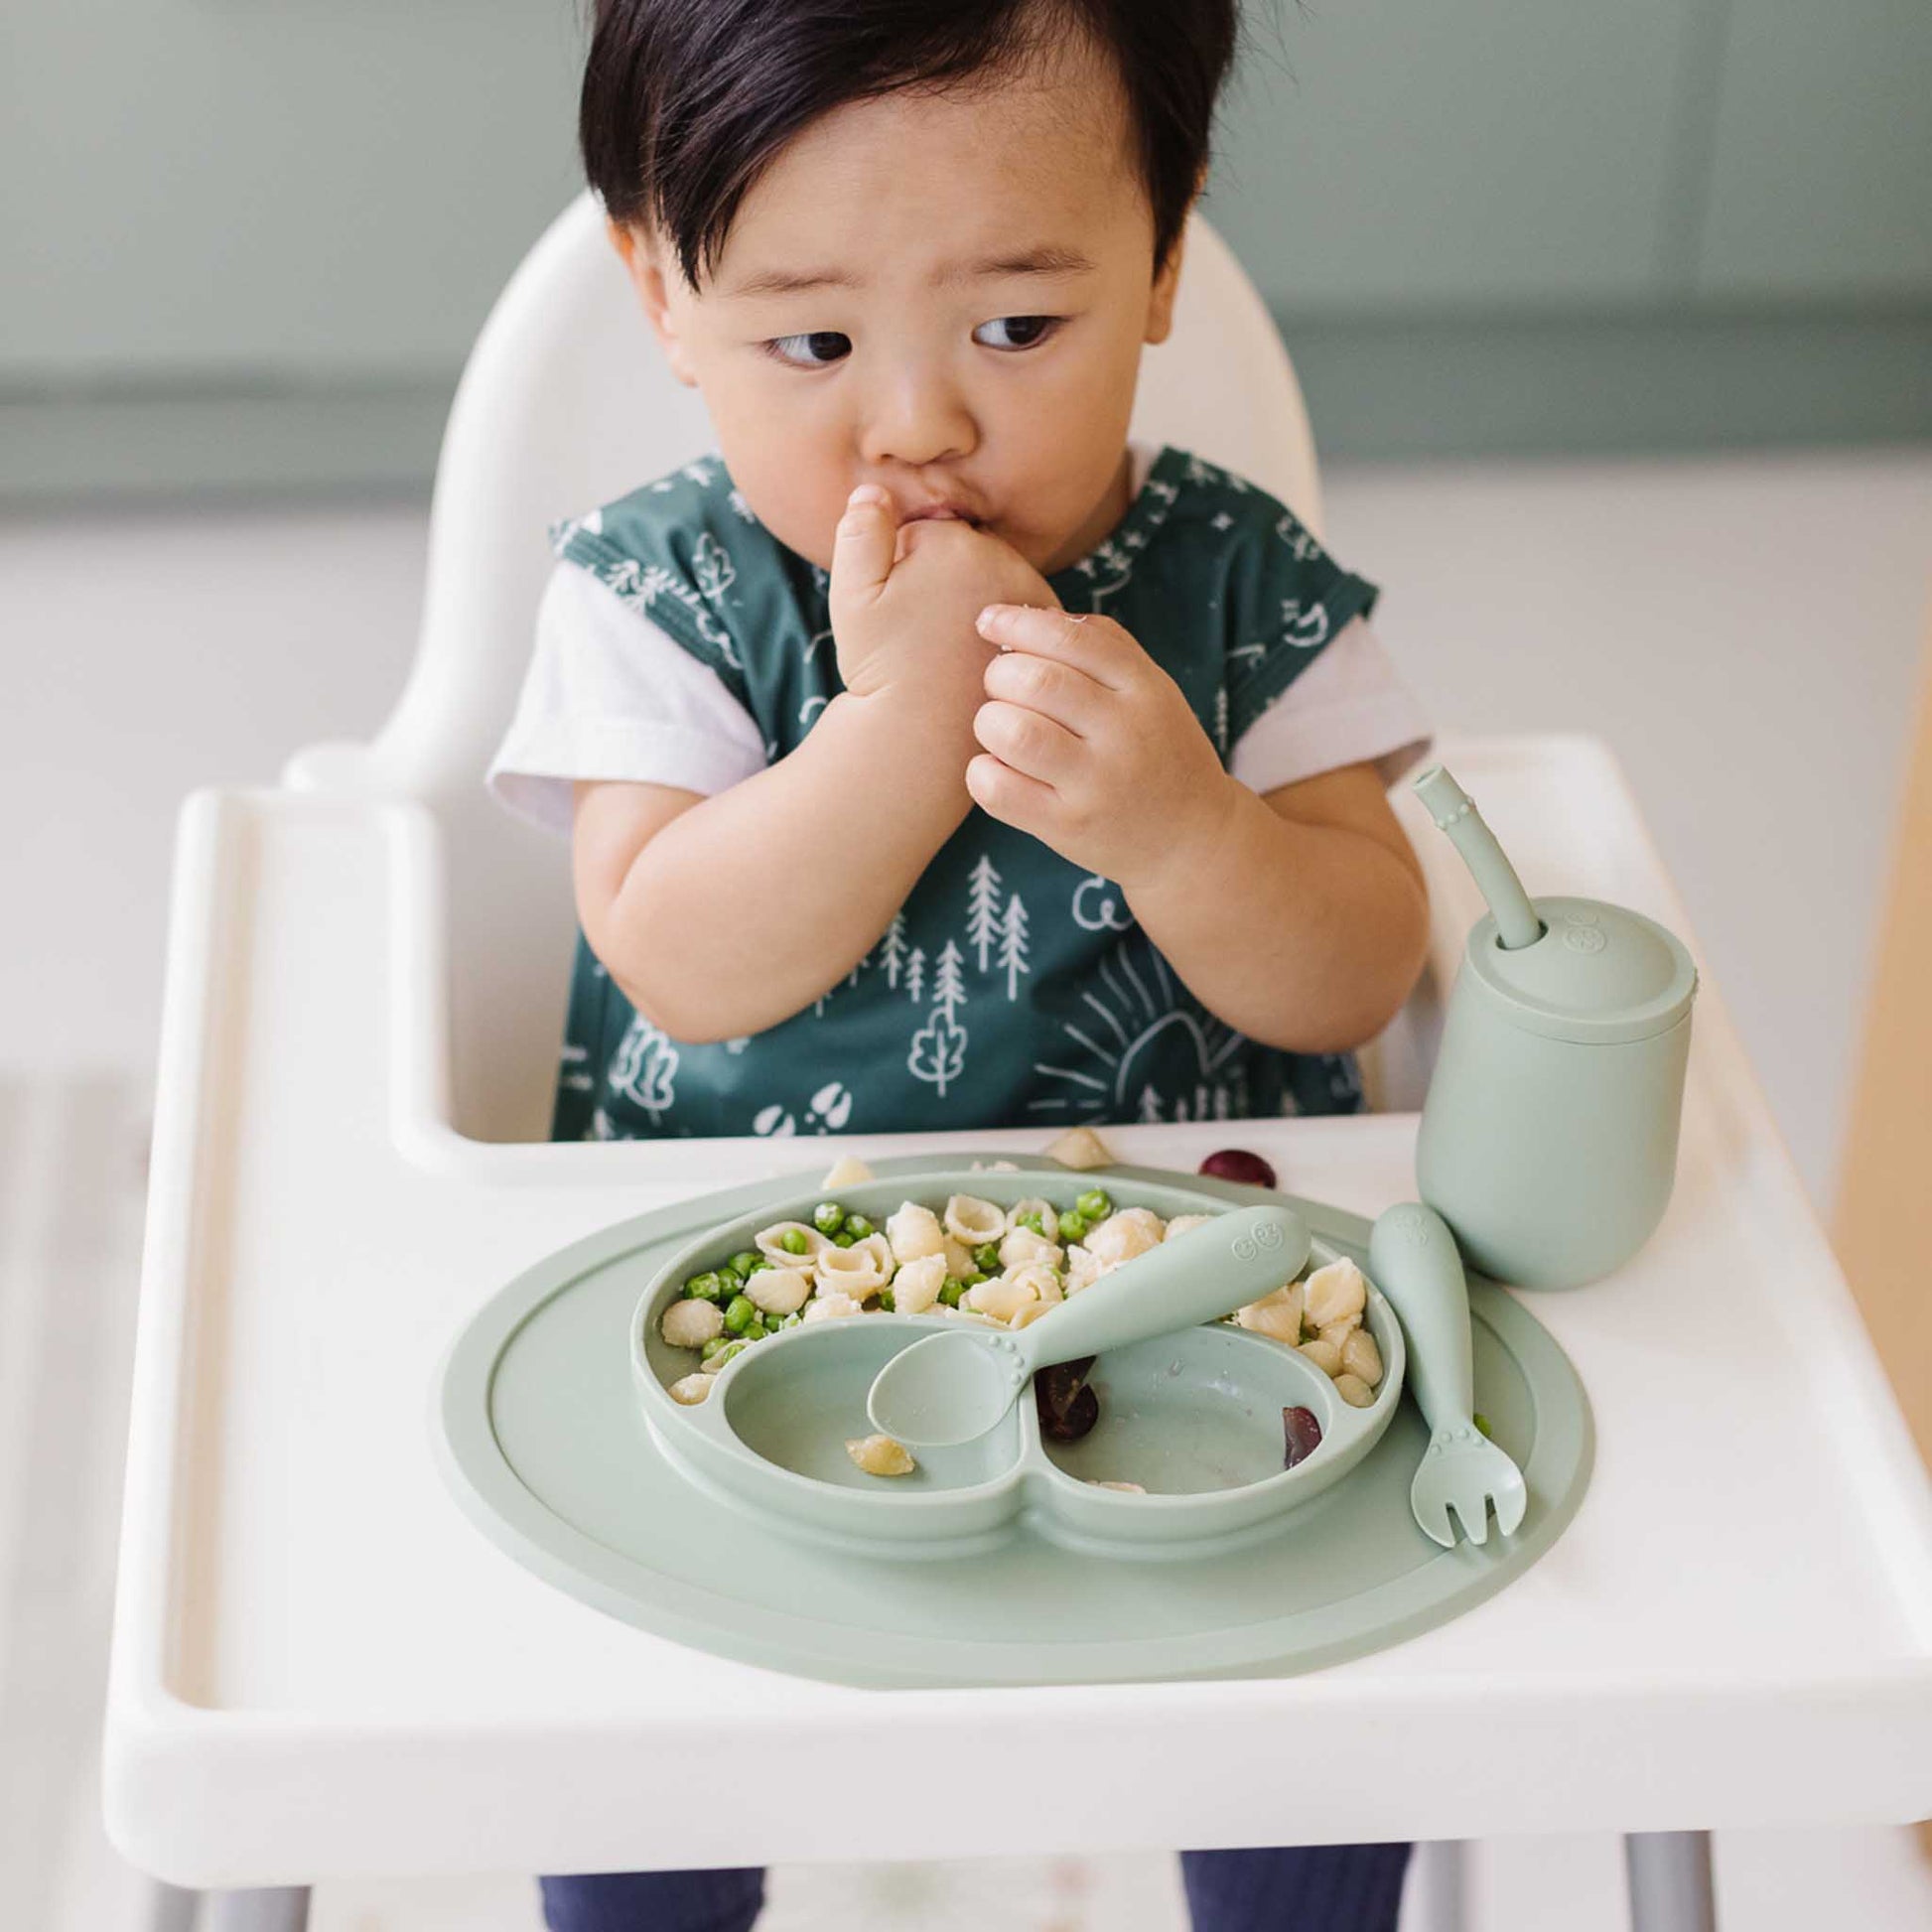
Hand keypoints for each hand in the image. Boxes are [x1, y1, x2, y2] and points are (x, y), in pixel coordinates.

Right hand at [827, 487, 1060, 728]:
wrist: (921, 734)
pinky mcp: (1045, 633)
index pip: (929, 533)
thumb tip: (874, 490)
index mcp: (959, 545)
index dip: (903, 568)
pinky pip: (1019, 613)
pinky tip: (976, 656)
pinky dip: (1001, 629)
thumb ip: (860, 534)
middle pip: (969, 553)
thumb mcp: (852, 598)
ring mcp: (1033, 598)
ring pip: (996, 581)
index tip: (900, 610)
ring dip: (974, 602)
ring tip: (948, 645)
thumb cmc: (880, 665)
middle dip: (944, 581)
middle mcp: (1007, 564)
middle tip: (923, 630)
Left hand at [966, 603, 1237, 887]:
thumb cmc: (1156, 751)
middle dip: (999, 676)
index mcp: (1145, 689)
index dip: (1018, 622)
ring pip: (1012, 732)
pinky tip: (998, 768)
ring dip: (989, 722)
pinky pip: (998, 789)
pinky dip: (982, 771)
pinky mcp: (1068, 827)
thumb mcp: (1152, 691)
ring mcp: (1097, 784)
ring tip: (1000, 730)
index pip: (1071, 639)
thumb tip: (1026, 613)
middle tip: (1002, 690)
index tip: (988, 622)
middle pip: (1035, 681)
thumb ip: (1104, 646)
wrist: (1191, 840)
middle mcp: (1125, 734)